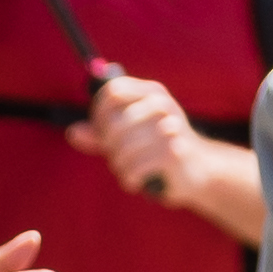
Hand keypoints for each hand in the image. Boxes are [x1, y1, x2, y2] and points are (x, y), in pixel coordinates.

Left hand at [83, 71, 223, 218]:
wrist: (199, 169)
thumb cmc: (158, 148)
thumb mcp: (130, 135)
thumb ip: (100, 133)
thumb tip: (73, 132)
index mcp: (151, 91)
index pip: (111, 92)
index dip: (99, 114)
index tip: (102, 133)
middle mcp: (162, 104)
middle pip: (113, 124)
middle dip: (109, 147)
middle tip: (118, 157)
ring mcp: (170, 127)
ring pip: (122, 149)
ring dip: (120, 166)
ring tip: (130, 169)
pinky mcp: (173, 153)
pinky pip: (134, 168)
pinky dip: (130, 179)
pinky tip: (138, 179)